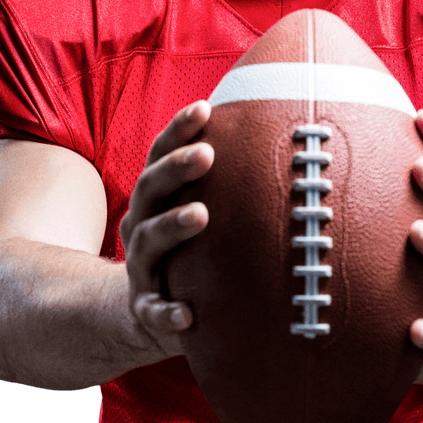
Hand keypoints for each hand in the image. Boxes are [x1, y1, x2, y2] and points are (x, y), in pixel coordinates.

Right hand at [119, 100, 213, 357]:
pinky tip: (187, 315)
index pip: (160, 155)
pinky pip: (152, 312)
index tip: (205, 107)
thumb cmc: (189, 249)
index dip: (178, 130)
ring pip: (147, 242)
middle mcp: (140, 225)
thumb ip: (226, 181)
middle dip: (176, 168)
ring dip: (172, 226)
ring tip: (201, 213)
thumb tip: (282, 127)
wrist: (148, 311)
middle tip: (207, 153)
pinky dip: (167, 313)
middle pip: (150, 188)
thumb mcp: (197, 211)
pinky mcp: (145, 309)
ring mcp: (140, 267)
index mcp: (155, 198)